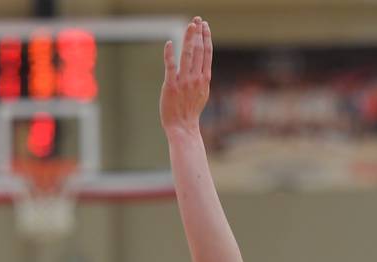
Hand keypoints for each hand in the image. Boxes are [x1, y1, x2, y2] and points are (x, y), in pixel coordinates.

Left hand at [159, 16, 212, 135]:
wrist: (183, 127)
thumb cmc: (190, 111)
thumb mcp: (201, 93)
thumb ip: (201, 78)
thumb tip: (201, 67)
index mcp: (204, 78)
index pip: (207, 53)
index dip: (206, 37)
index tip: (205, 26)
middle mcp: (196, 78)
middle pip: (198, 50)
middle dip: (198, 33)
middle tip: (197, 20)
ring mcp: (184, 81)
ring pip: (188, 55)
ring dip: (189, 38)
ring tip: (190, 25)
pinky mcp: (171, 85)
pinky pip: (170, 67)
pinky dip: (170, 54)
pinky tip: (169, 43)